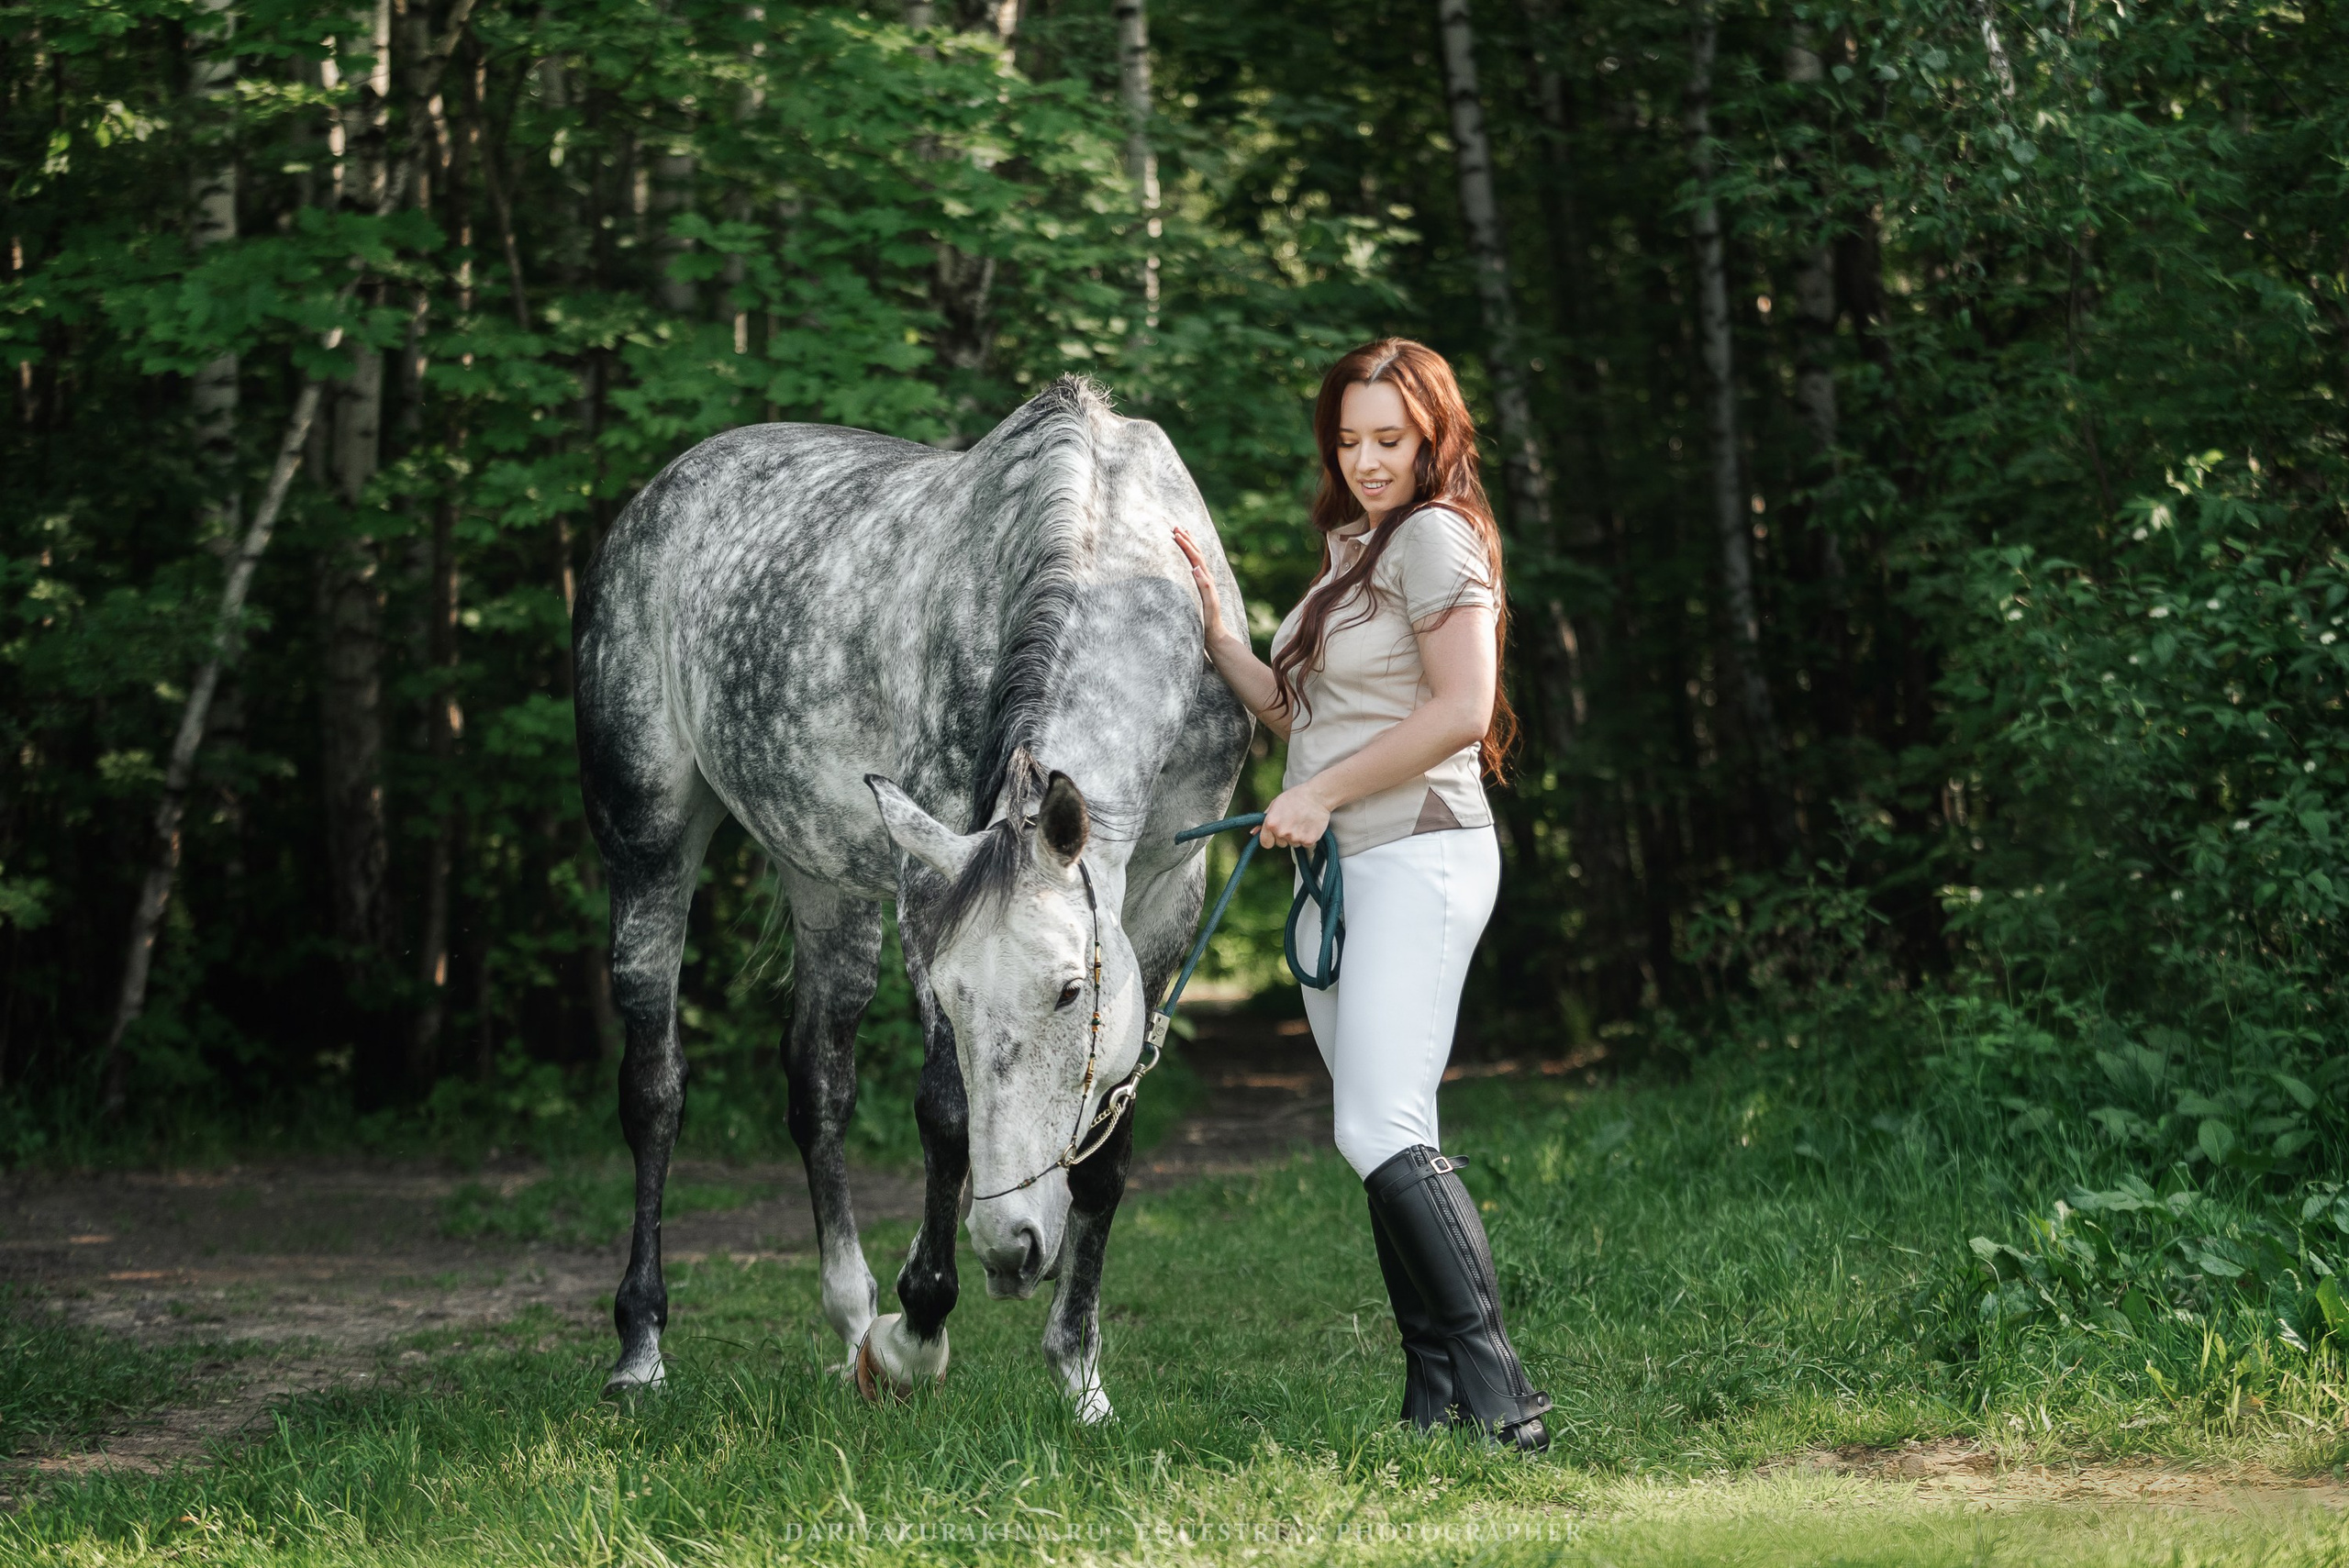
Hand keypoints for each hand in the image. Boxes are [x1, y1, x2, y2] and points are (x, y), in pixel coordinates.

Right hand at [1172, 526, 1234, 650]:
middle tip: (1176, 527)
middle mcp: (1206, 578)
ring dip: (1189, 545)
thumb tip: (1196, 568)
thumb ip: (1205, 586)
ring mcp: (1204, 582)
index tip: (1176, 534)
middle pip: (1197, 554)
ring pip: (1196, 558)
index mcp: (1206, 580)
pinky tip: (1186, 556)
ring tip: (1182, 533)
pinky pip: (1194, 567)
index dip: (1186, 545)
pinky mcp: (1200, 588)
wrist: (1216, 634)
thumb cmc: (1210, 622)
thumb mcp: (1208, 605)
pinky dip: (1190, 557)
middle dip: (1187, 539)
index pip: (1195, 557)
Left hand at [1255, 785, 1330, 850]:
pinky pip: (1305, 844)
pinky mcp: (1309, 840)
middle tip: (1293, 821)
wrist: (1317, 796)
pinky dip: (1307, 837)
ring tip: (1302, 821)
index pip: (1265, 843)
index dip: (1270, 839)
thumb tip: (1253, 833)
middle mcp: (1282, 832)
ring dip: (1297, 836)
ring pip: (1293, 843)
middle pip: (1281, 844)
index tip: (1275, 834)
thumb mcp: (1275, 805)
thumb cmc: (1294, 797)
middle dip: (1285, 836)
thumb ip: (1263, 821)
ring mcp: (1296, 837)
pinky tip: (1309, 825)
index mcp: (1271, 823)